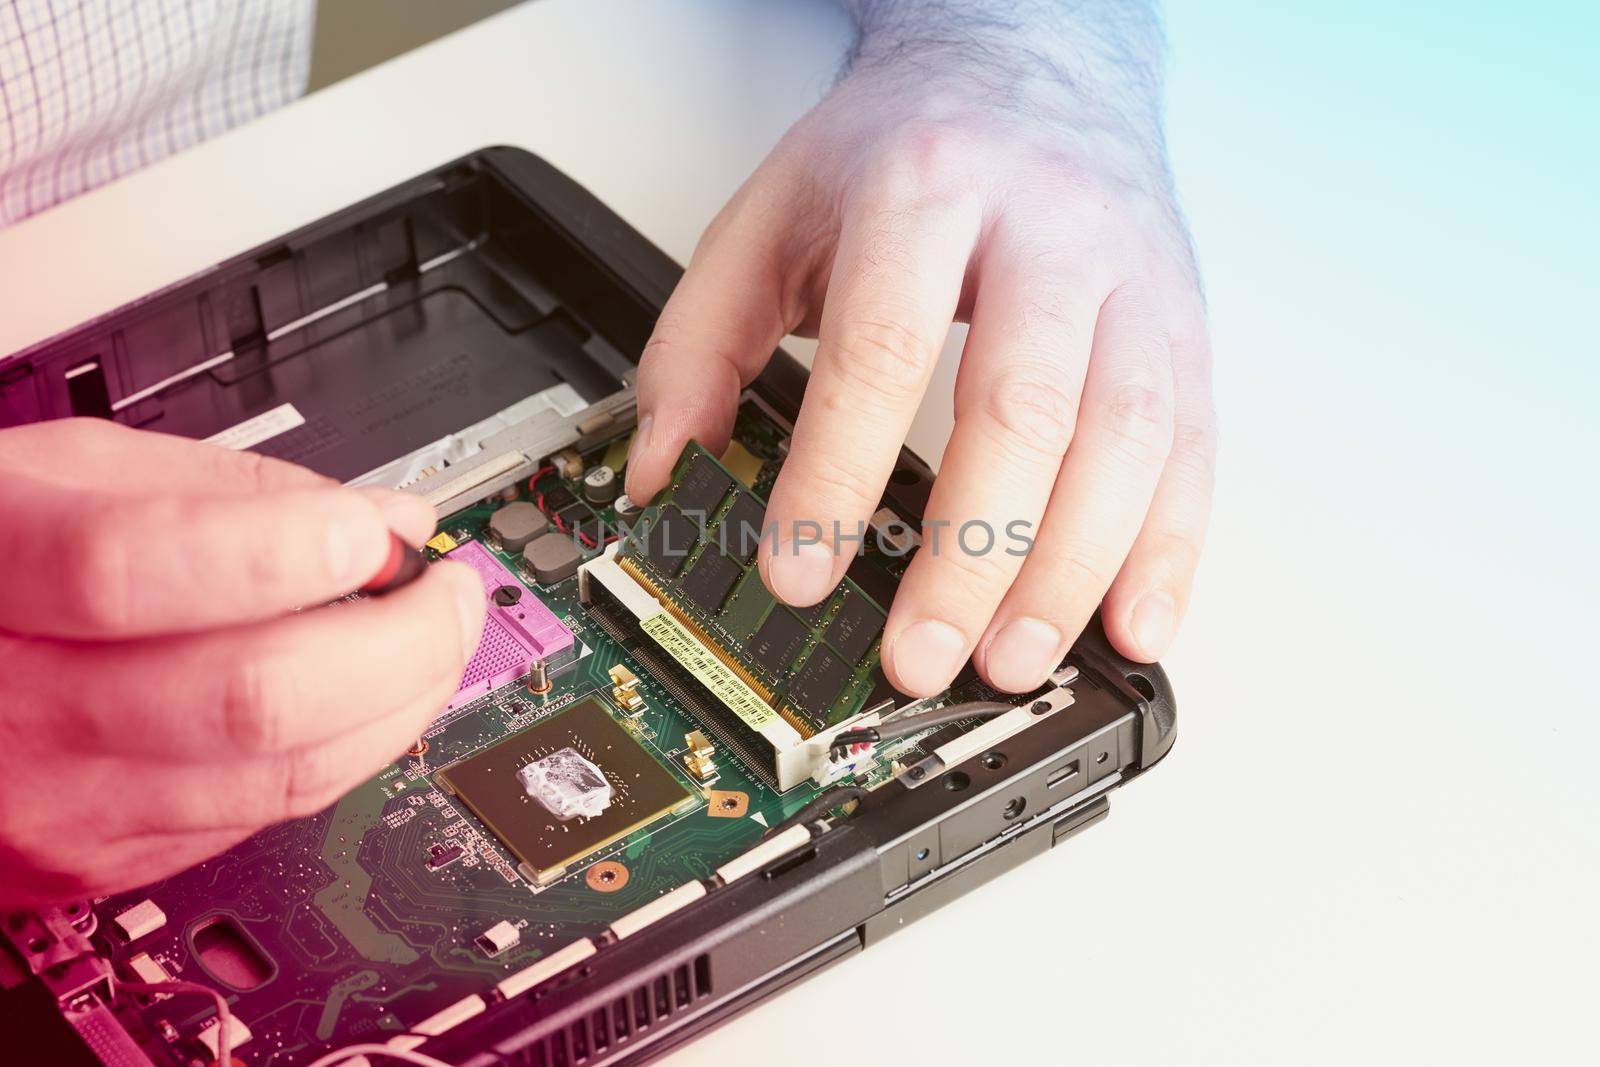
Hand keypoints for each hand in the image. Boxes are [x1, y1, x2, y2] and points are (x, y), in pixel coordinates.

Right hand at [0, 419, 483, 906]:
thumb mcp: (63, 473)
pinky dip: (348, 749)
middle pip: (244, 697)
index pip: (134, 571)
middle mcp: (14, 706)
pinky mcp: (103, 862)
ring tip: (435, 636)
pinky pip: (268, 813)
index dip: (277, 550)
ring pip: (282, 774)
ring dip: (399, 702)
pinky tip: (372, 695)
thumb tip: (385, 516)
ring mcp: (58, 803)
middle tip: (447, 591)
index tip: (375, 529)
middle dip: (395, 640)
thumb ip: (224, 487)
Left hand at [627, 13, 1215, 695]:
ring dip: (1070, 573)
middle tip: (918, 655)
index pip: (881, 347)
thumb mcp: (773, 215)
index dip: (837, 473)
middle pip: (1023, 408)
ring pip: (1126, 441)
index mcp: (927, 190)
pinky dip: (1169, 554)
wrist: (1039, 67)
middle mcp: (1048, 232)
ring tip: (1008, 662)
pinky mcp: (1184, 331)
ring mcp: (1132, 284)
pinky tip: (1130, 626)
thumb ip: (700, 341)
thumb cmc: (911, 147)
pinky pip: (1195, 453)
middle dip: (970, 552)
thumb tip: (660, 472)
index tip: (798, 575)